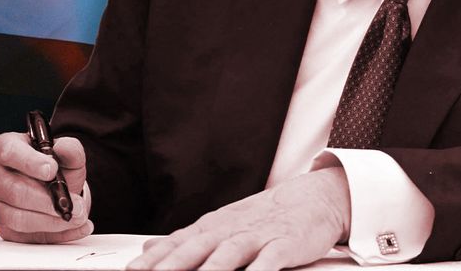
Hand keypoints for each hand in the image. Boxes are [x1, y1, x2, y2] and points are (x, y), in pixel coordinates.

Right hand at [0, 132, 91, 243]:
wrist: (48, 185)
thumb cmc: (50, 164)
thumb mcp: (63, 152)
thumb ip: (69, 148)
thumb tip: (63, 149)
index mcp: (2, 147)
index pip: (10, 153)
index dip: (31, 163)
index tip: (52, 170)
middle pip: (15, 192)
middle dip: (48, 201)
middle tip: (74, 204)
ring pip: (18, 218)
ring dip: (51, 221)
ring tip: (76, 217)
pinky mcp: (2, 226)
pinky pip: (26, 237)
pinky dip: (55, 235)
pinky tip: (74, 229)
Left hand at [128, 167, 350, 270]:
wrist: (313, 197)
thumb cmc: (264, 217)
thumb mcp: (221, 225)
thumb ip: (186, 240)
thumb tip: (148, 250)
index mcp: (212, 227)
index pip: (175, 244)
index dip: (152, 260)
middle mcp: (229, 230)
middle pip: (194, 250)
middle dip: (170, 267)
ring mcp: (256, 236)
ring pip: (227, 255)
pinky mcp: (284, 243)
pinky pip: (269, 261)